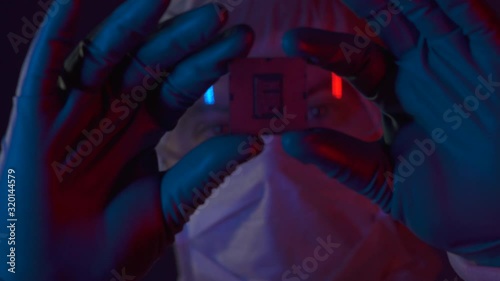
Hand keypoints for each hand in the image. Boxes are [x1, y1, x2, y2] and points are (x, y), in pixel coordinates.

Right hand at [0, 1, 258, 279]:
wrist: (63, 280)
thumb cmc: (115, 250)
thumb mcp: (171, 203)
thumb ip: (207, 168)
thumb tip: (257, 140)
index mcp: (141, 133)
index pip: (179, 88)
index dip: (209, 64)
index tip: (243, 41)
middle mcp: (109, 115)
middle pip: (149, 66)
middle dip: (183, 39)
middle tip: (221, 14)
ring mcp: (71, 112)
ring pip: (106, 56)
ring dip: (133, 23)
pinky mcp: (33, 117)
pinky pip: (46, 64)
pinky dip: (60, 28)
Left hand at [281, 0, 499, 266]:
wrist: (498, 223)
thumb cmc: (446, 203)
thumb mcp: (385, 181)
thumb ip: (342, 161)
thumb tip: (291, 143)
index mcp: (395, 94)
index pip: (355, 63)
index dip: (326, 50)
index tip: (292, 42)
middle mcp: (424, 71)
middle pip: (390, 25)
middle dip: (366, 3)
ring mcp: (461, 63)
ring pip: (430, 14)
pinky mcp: (496, 62)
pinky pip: (476, 24)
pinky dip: (458, 5)